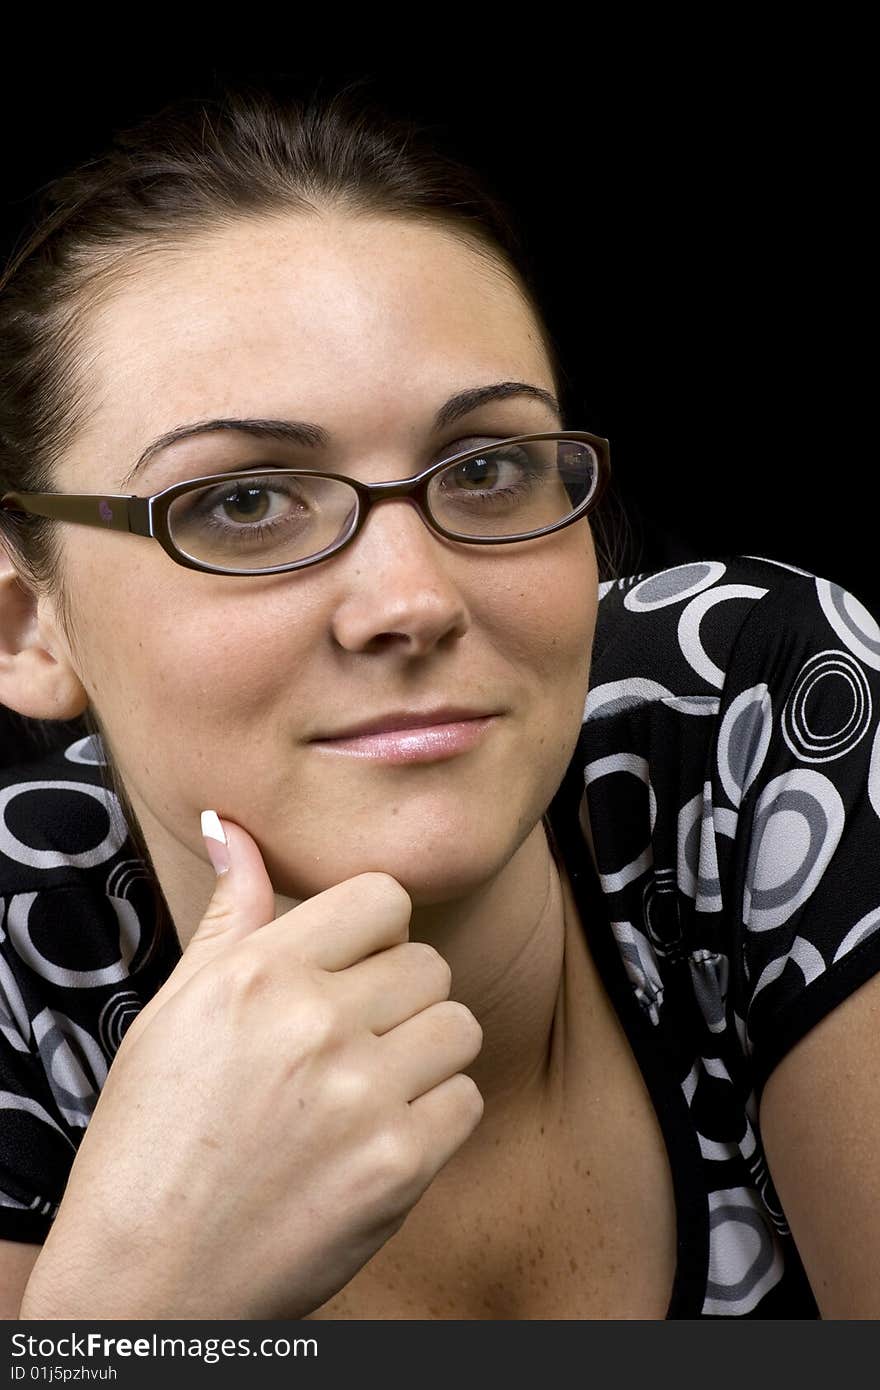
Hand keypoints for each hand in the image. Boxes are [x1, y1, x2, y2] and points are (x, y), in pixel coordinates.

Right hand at [19, 816, 483, 1319]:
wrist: (149, 1281)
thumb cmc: (152, 1141)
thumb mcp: (174, 1014)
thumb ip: (227, 918)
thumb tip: (235, 829)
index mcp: (257, 975)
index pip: (382, 898)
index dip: (374, 932)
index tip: (353, 967)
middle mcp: (313, 1024)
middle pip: (429, 963)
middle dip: (400, 997)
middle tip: (353, 1042)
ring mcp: (362, 1096)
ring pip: (460, 1026)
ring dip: (426, 1055)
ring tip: (370, 1089)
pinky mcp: (399, 1166)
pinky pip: (467, 1101)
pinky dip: (435, 1118)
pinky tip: (378, 1138)